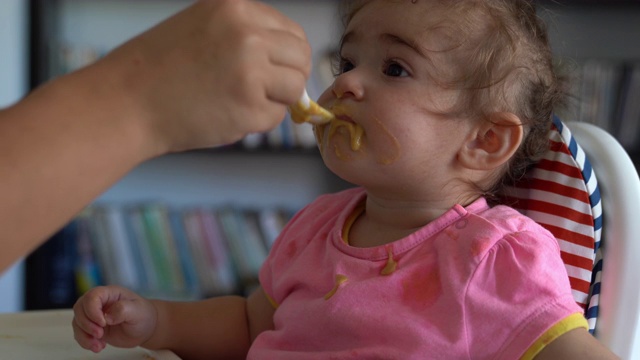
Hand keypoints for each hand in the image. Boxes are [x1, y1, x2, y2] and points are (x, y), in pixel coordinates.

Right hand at [72, 286, 156, 352]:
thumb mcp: (137, 311)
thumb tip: (107, 316)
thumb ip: (123, 309)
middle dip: (86, 324)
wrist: (144, 328)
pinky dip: (85, 342)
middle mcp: (99, 303)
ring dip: (84, 336)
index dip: (92, 310)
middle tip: (100, 334)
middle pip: (79, 308)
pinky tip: (99, 347)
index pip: (92, 296)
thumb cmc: (142, 315)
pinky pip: (80, 334)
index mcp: (109, 293)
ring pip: (77, 322)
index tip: (103, 323)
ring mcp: (93, 315)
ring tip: (99, 345)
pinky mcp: (92, 328)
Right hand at [99, 0, 311, 153]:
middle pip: (302, 58)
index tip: (273, 70)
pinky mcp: (249, 107)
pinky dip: (258, 122)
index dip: (287, 57)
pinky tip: (227, 115)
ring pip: (295, 88)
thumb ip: (247, 34)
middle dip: (289, 78)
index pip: (293, 33)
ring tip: (240, 101)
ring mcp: (251, 71)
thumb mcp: (204, 26)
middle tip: (263, 91)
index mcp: (236, 8)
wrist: (126, 102)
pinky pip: (276, 117)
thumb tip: (290, 59)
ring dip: (276, 100)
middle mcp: (248, 34)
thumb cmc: (160, 68)